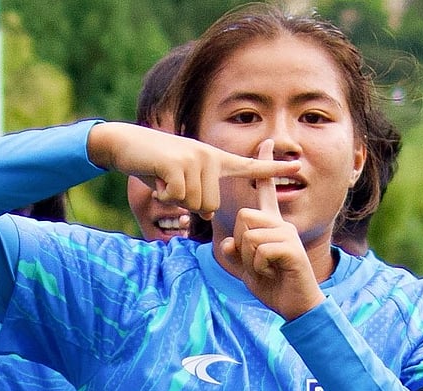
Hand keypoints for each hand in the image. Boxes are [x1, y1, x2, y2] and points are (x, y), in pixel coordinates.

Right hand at [86, 122, 299, 219]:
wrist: (125, 143)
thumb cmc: (153, 164)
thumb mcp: (180, 178)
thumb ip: (197, 194)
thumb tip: (205, 215)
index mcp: (214, 159)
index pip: (248, 167)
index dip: (272, 169)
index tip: (297, 165)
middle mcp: (209, 156)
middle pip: (210, 206)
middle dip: (190, 206)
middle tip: (172, 185)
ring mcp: (194, 158)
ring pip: (194, 204)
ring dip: (175, 200)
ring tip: (164, 180)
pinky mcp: (177, 164)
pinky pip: (178, 198)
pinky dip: (164, 196)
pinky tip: (156, 180)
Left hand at [219, 140, 325, 319]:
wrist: (296, 306)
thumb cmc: (273, 286)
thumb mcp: (247, 269)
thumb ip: (236, 253)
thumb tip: (229, 243)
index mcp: (271, 225)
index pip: (265, 191)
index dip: (264, 167)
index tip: (266, 143)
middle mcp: (281, 225)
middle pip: (244, 216)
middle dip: (241, 244)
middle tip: (255, 262)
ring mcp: (288, 235)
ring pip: (249, 236)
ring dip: (249, 260)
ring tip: (265, 270)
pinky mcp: (292, 250)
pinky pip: (261, 251)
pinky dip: (259, 267)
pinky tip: (272, 273)